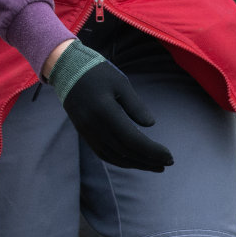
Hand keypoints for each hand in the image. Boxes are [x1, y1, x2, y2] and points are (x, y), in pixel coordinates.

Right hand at [46, 41, 174, 171]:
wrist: (66, 70)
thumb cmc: (97, 73)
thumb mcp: (121, 83)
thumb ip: (136, 105)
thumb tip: (150, 125)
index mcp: (105, 112)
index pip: (133, 141)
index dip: (153, 151)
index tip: (169, 156)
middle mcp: (95, 127)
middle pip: (126, 152)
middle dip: (149, 160)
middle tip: (168, 163)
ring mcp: (88, 133)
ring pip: (115, 157)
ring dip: (137, 164)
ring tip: (156, 166)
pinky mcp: (85, 134)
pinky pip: (104, 154)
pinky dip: (122, 160)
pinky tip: (135, 161)